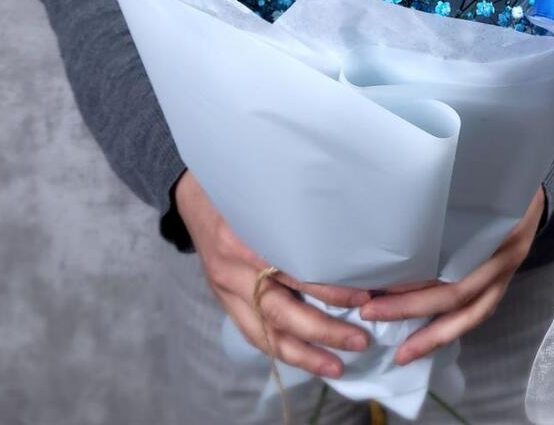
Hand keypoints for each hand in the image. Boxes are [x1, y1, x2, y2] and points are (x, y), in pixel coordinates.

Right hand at [174, 170, 370, 377]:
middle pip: (279, 311)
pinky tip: (304, 357)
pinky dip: (278, 347)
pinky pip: (250, 331)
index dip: (329, 289)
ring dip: (302, 353)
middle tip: (359, 341)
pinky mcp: (221, 297)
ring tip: (334, 366)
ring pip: (263, 332)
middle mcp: (233, 268)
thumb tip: (348, 232)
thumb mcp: (266, 189)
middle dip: (322, 331)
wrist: (190, 192)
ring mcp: (225, 286)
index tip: (363, 296)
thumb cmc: (240, 186)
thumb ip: (297, 211)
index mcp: (248, 237)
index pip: (294, 272)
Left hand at [359, 187, 546, 364]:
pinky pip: (480, 313)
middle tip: (371, 313)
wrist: (536, 191)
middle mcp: (503, 255)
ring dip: (434, 335)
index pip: (452, 261)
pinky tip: (429, 341)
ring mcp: (507, 272)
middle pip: (457, 293)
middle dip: (412, 308)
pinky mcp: (505, 283)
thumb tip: (398, 212)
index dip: (417, 278)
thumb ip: (448, 198)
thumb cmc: (495, 180)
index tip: (378, 284)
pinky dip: (454, 329)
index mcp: (494, 226)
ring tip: (402, 352)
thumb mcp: (475, 180)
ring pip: (472, 314)